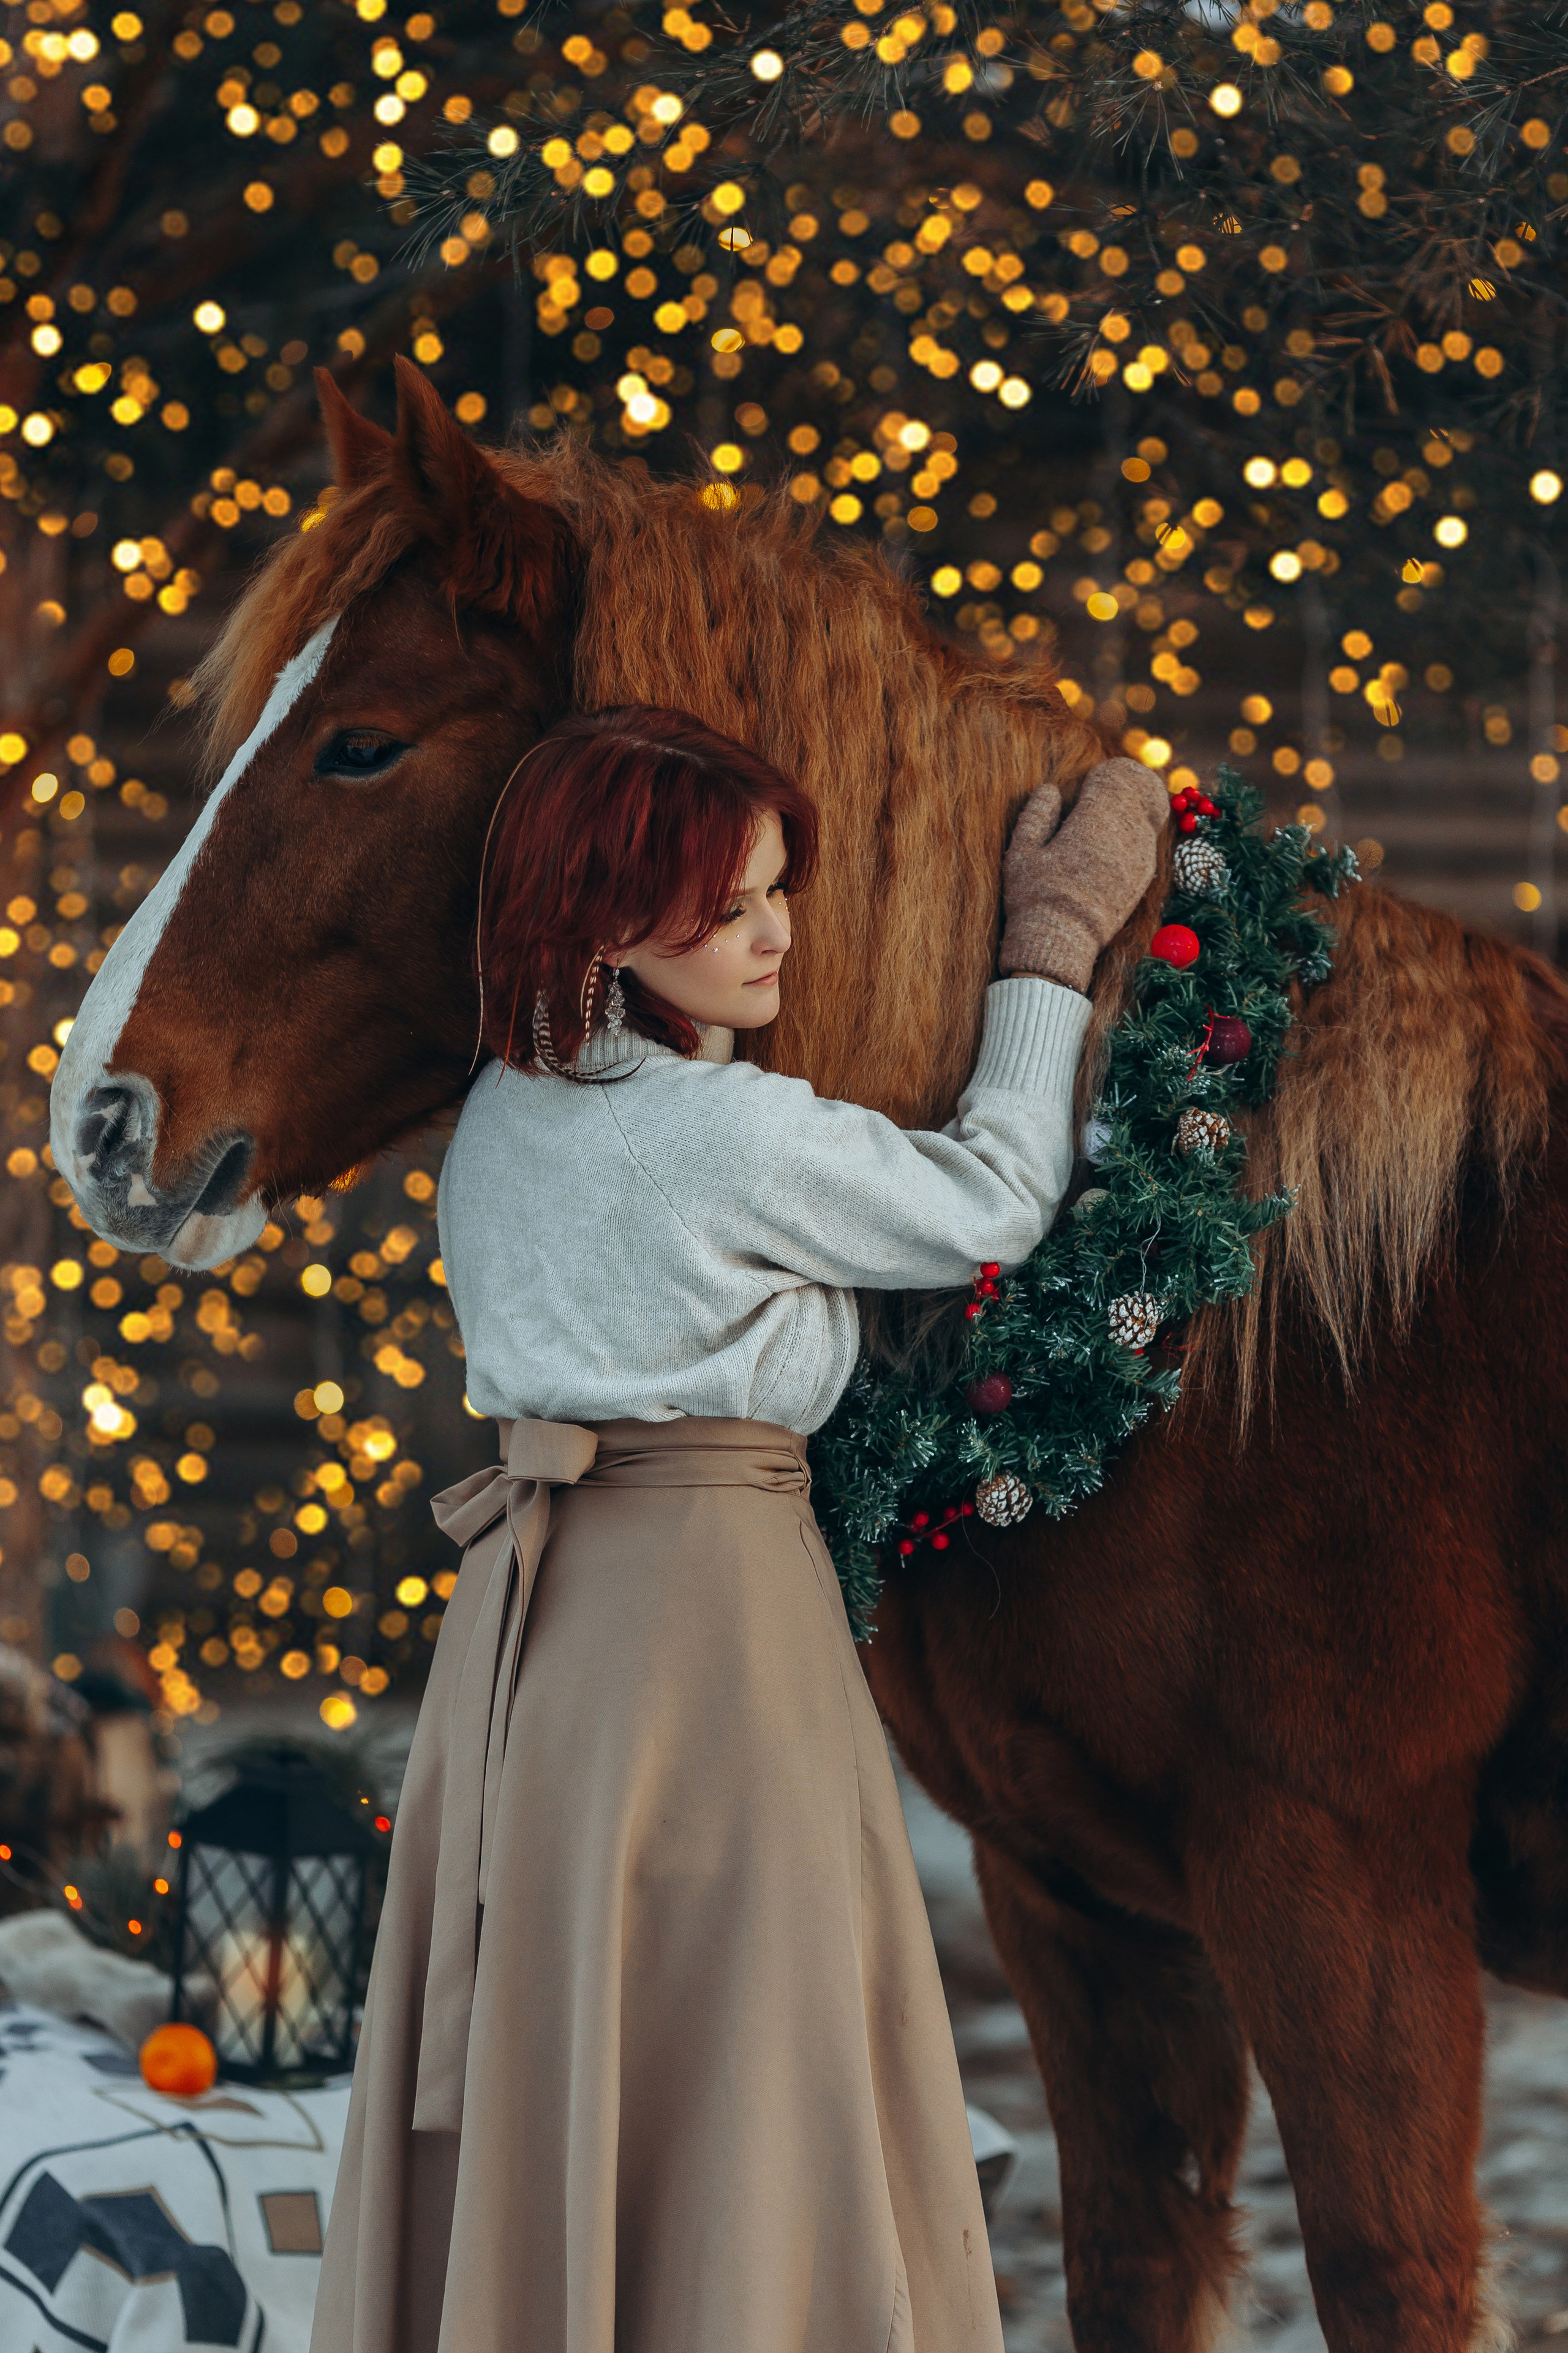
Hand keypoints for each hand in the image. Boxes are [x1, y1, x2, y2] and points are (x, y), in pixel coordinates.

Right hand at [1000, 757, 1169, 991]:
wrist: (1061, 943)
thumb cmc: (1035, 895)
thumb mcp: (1022, 851)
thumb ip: (1037, 814)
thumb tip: (1049, 790)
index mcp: (1095, 820)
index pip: (1114, 779)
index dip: (1102, 776)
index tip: (1088, 783)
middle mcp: (1125, 835)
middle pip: (1135, 795)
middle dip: (1120, 791)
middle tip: (1100, 797)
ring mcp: (1140, 858)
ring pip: (1145, 819)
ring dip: (1129, 814)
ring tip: (1106, 822)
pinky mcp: (1143, 880)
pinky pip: (1147, 845)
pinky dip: (1134, 838)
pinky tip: (1113, 847)